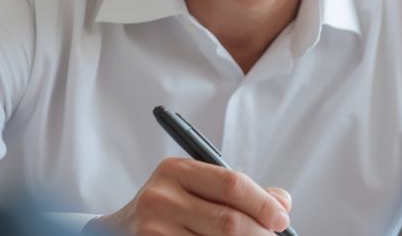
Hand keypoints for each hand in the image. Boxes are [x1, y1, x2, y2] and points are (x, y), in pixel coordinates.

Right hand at [84, 158, 291, 235]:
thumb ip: (236, 191)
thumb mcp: (195, 188)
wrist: (119, 231)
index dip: (263, 203)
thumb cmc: (168, 209)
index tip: (282, 218)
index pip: (231, 184)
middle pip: (228, 222)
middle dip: (260, 233)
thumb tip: (282, 202)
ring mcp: (153, 231)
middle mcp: (160, 198)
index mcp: (175, 171)